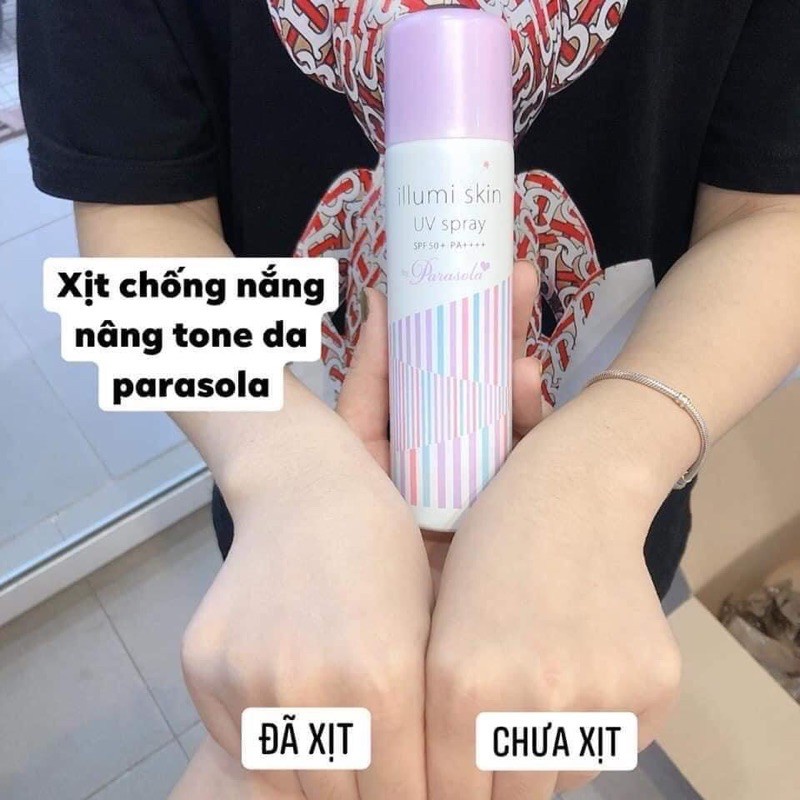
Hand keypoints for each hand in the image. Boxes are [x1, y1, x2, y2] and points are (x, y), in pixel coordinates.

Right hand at [181, 412, 431, 799]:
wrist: (304, 490)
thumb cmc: (382, 549)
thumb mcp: (426, 627)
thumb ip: (421, 717)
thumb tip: (420, 787)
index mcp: (382, 679)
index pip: (401, 795)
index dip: (414, 797)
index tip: (415, 787)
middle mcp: (309, 688)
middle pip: (341, 798)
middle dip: (366, 790)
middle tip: (374, 768)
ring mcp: (247, 678)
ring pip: (286, 780)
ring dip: (316, 774)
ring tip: (335, 739)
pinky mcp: (202, 668)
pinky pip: (239, 746)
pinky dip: (268, 746)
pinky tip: (291, 708)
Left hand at [337, 260, 550, 592]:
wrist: (405, 625)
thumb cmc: (357, 522)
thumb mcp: (358, 441)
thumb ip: (369, 378)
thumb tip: (378, 297)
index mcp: (414, 426)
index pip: (442, 361)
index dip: (463, 316)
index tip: (488, 271)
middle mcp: (454, 443)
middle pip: (480, 376)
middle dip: (500, 324)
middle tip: (519, 275)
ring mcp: (487, 472)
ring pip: (507, 405)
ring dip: (517, 360)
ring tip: (526, 319)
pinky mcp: (515, 501)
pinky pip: (528, 448)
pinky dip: (527, 411)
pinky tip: (528, 382)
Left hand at [424, 393, 681, 798]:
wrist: (571, 492)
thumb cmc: (485, 550)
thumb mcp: (438, 627)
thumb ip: (438, 713)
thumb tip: (451, 785)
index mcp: (462, 683)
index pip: (452, 794)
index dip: (450, 789)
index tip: (456, 774)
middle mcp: (533, 698)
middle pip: (512, 799)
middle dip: (496, 780)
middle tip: (498, 735)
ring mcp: (601, 693)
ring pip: (564, 778)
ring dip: (547, 759)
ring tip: (540, 694)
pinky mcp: (655, 685)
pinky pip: (619, 746)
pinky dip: (597, 729)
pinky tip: (584, 670)